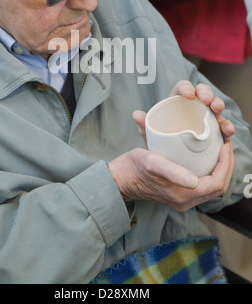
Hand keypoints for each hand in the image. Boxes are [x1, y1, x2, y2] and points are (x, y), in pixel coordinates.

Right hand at [108, 80, 234, 210]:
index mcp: (183, 196)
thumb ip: (173, 172)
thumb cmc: (134, 167)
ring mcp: (182, 200)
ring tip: (219, 149)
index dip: (225, 164)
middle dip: (226, 166)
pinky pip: (204, 186)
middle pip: (218, 187)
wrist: (119, 178)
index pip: (217, 183)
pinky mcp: (179, 194)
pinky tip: (207, 158)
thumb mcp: (152, 163)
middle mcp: (185, 202)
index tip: (224, 144)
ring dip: (220, 169)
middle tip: (225, 145)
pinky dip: (210, 172)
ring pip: (212, 187)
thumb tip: (194, 181)